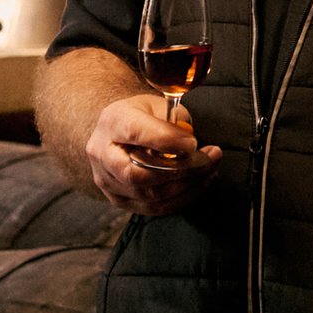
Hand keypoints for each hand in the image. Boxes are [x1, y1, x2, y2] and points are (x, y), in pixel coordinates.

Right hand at [85, 96, 222, 215]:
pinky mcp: (118, 199)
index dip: (167, 141)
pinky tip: (199, 183)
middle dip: (180, 170)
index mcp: (112, 121)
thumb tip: (189, 146)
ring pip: (149, 195)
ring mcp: (107, 180)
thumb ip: (173, 120)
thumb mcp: (158, 105)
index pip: (135, 132)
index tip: (193, 143)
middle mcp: (102, 153)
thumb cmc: (144, 116)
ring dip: (187, 185)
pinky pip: (154, 208)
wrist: (120, 133)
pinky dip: (182, 198)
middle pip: (137, 173)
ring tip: (210, 169)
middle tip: (208, 160)